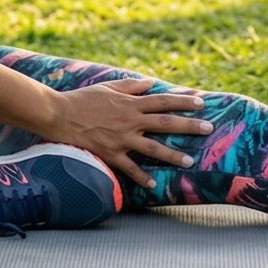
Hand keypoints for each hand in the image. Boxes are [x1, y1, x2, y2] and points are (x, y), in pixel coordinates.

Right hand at [43, 77, 216, 184]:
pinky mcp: (111, 153)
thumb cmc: (83, 99)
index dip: (183, 101)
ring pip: (152, 148)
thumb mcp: (108, 86)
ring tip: (189, 162)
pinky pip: (129, 168)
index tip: (201, 102)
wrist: (59, 114)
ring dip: (172, 155)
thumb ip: (131, 85)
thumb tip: (150, 83)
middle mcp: (130, 120)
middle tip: (208, 128)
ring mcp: (121, 138)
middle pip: (165, 123)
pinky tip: (153, 185)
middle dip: (189, 126)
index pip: (163, 101)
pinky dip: (141, 178)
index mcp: (130, 103)